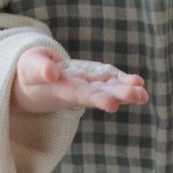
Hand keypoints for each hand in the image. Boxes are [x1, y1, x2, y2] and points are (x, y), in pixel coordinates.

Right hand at [12, 47, 147, 114]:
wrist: (31, 82)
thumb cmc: (29, 73)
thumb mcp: (30, 68)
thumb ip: (40, 70)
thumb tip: (52, 73)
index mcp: (61, 90)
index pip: (80, 95)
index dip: (96, 99)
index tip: (112, 104)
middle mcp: (77, 91)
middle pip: (99, 94)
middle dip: (119, 95)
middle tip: (139, 96)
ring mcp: (86, 85)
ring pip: (107, 89)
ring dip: (126, 91)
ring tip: (143, 93)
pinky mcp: (91, 78)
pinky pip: (109, 81)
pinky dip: (123, 82)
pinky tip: (139, 83)